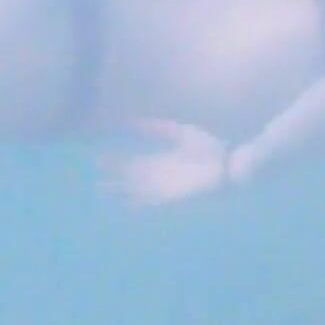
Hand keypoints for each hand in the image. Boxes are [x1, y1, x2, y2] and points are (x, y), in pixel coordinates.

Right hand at [103, 119, 232, 206]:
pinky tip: (126, 203)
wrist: (228, 164)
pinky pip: (152, 201)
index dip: (117, 162)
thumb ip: (158, 127)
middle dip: (115, 179)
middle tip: (96, 181)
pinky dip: (139, 202)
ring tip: (104, 192)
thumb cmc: (210, 148)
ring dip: (122, 193)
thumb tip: (134, 121)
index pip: (135, 163)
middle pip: (132, 179)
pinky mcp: (174, 196)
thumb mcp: (180, 132)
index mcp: (162, 161)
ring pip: (137, 191)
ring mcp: (167, 187)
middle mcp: (161, 176)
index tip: (99, 159)